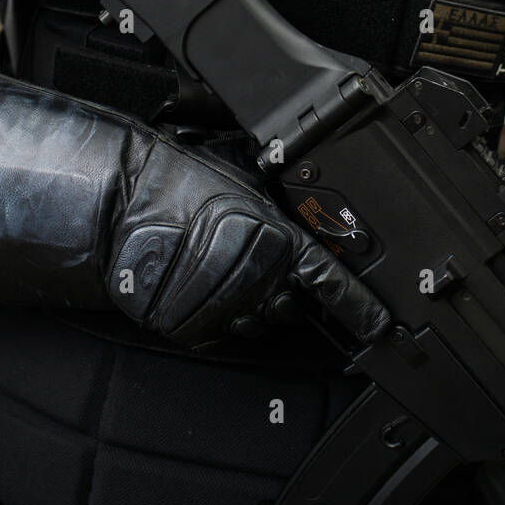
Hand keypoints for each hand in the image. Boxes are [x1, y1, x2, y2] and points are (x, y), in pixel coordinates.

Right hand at [104, 133, 390, 347]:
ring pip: (257, 324)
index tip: (378, 324)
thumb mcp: (244, 172)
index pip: (333, 285)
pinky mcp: (196, 330)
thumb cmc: (180, 182)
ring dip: (250, 306)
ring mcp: (229, 311)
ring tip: (222, 271)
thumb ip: (275, 190)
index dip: (359, 307)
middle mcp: (263, 284)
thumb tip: (292, 178)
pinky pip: (220, 333)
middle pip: (291, 307)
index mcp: (282, 244)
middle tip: (262, 268)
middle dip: (286, 295)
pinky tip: (200, 286)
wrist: (126, 206)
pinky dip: (216, 316)